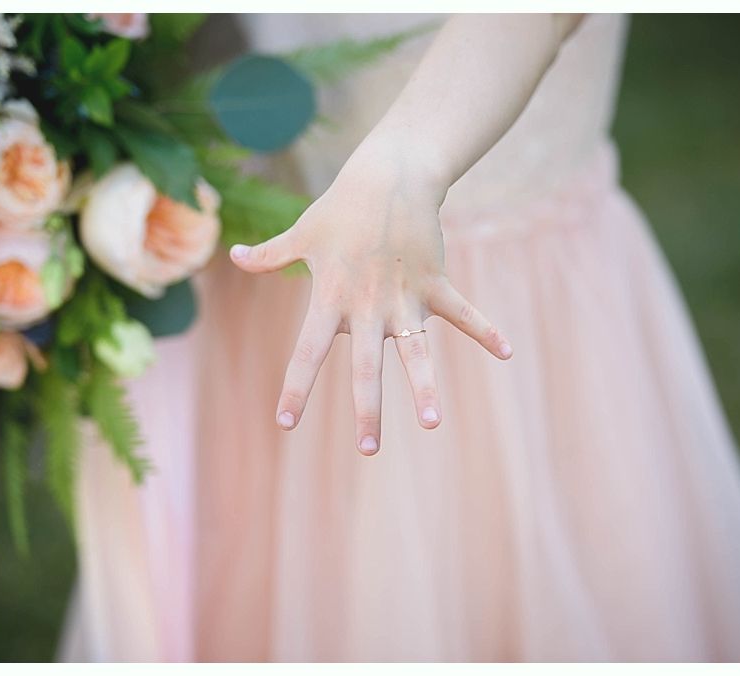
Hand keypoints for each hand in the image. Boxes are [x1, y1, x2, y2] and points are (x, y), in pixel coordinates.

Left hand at [229, 155, 512, 455]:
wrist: (388, 175)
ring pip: (416, 350)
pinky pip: (463, 312)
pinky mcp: (434, 283)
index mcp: (330, 298)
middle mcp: (366, 306)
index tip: (286, 422)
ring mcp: (404, 296)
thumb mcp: (301, 233)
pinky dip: (485, 330)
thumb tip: (233, 257)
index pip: (307, 352)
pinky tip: (507, 352)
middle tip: (369, 448)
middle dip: (367, 410)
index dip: (297, 387)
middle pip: (366, 366)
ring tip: (432, 423)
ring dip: (425, 387)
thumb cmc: (339, 207)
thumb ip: (269, 255)